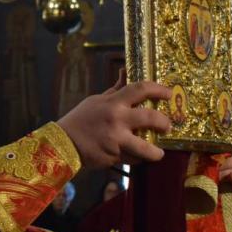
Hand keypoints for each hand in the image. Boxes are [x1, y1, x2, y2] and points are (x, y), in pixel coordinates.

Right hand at [57, 77, 171, 169]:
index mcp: (113, 103)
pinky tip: (136, 157)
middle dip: (164, 122)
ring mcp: (116, 140)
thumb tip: (125, 72)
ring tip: (158, 153)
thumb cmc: (80, 120)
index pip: (140, 89)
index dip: (159, 89)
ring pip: (146, 148)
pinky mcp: (114, 156)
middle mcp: (117, 120)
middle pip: (151, 118)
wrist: (62, 143)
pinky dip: (136, 159)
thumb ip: (115, 90)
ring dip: (156, 152)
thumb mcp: (96, 101)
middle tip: (167, 126)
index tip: (169, 94)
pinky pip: (132, 159)